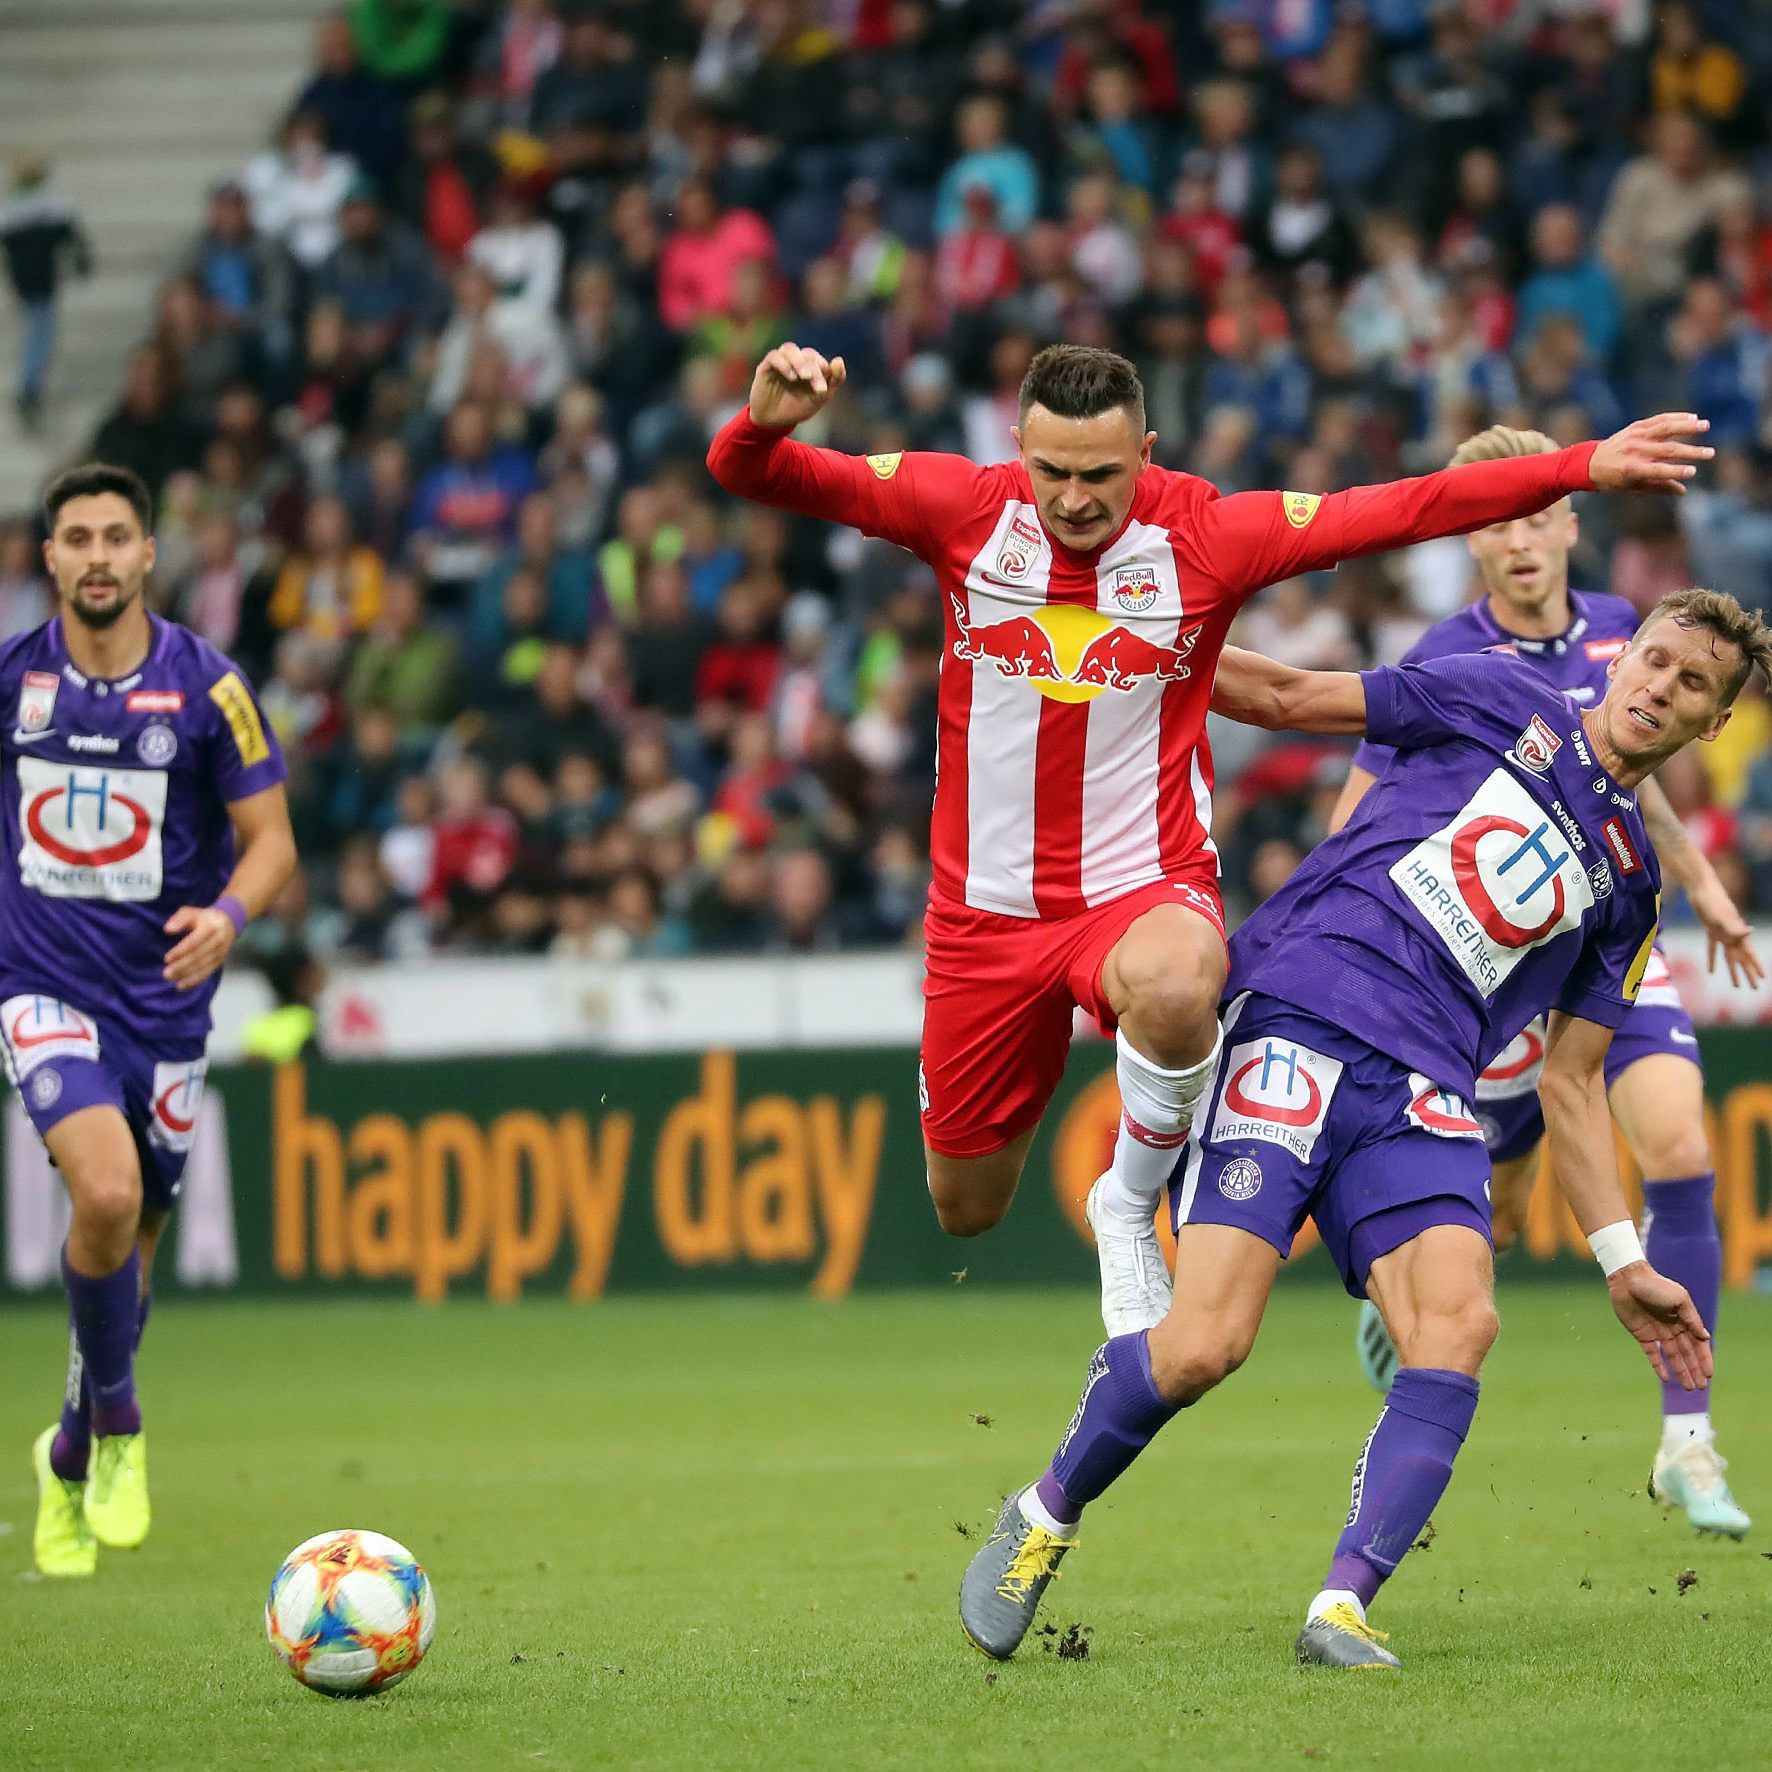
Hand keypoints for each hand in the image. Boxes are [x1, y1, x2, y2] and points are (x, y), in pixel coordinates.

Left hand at [163, 905, 238, 990]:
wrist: (228, 922)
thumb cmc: (203, 918)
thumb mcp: (191, 912)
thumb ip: (179, 919)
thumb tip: (167, 930)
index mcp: (210, 927)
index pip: (194, 942)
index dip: (180, 951)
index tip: (167, 959)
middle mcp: (218, 941)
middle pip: (198, 956)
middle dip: (182, 966)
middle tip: (166, 974)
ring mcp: (221, 953)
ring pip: (203, 967)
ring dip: (186, 975)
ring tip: (171, 979)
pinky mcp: (220, 962)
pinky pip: (207, 973)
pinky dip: (195, 981)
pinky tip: (182, 986)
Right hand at [747, 342, 847, 429]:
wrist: (773, 422)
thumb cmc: (796, 408)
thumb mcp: (819, 398)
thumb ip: (834, 380)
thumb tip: (839, 360)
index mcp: (810, 367)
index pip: (820, 362)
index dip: (825, 372)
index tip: (823, 391)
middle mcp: (796, 360)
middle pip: (808, 355)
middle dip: (814, 370)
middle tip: (818, 389)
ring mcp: (781, 362)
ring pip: (790, 349)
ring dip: (800, 362)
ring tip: (805, 376)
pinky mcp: (766, 366)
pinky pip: (774, 356)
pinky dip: (784, 364)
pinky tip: (792, 377)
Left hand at [1587, 413, 1712, 495]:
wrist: (1588, 462)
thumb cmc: (1612, 480)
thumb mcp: (1632, 488)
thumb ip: (1658, 488)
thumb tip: (1683, 490)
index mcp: (1632, 469)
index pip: (1658, 470)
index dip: (1676, 471)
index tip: (1693, 471)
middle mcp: (1635, 451)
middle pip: (1668, 450)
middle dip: (1691, 452)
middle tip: (1710, 454)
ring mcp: (1635, 436)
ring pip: (1666, 428)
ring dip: (1688, 426)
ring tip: (1706, 426)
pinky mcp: (1635, 427)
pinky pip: (1659, 419)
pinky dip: (1676, 417)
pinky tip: (1692, 418)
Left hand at [1606, 1261, 1712, 1389]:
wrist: (1628, 1279)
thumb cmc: (1656, 1285)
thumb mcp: (1679, 1299)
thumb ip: (1692, 1319)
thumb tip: (1706, 1337)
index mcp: (1684, 1319)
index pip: (1698, 1343)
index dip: (1704, 1359)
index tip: (1709, 1375)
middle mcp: (1672, 1328)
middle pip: (1686, 1353)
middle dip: (1694, 1369)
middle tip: (1701, 1387)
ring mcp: (1657, 1332)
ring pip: (1672, 1356)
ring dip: (1681, 1371)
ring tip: (1688, 1387)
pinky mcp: (1642, 1334)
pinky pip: (1652, 1353)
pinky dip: (1659, 1365)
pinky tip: (1666, 1378)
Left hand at [1687, 874, 1763, 988]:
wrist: (1701, 889)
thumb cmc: (1713, 901)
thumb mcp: (1722, 916)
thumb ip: (1734, 926)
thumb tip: (1750, 932)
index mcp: (1738, 933)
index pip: (1749, 953)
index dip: (1756, 966)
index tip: (1764, 978)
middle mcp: (1733, 935)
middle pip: (1742, 959)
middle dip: (1748, 974)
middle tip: (1754, 988)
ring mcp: (1722, 933)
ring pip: (1729, 957)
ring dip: (1733, 971)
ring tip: (1737, 986)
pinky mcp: (1710, 930)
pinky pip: (1712, 948)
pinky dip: (1712, 960)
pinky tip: (1711, 972)